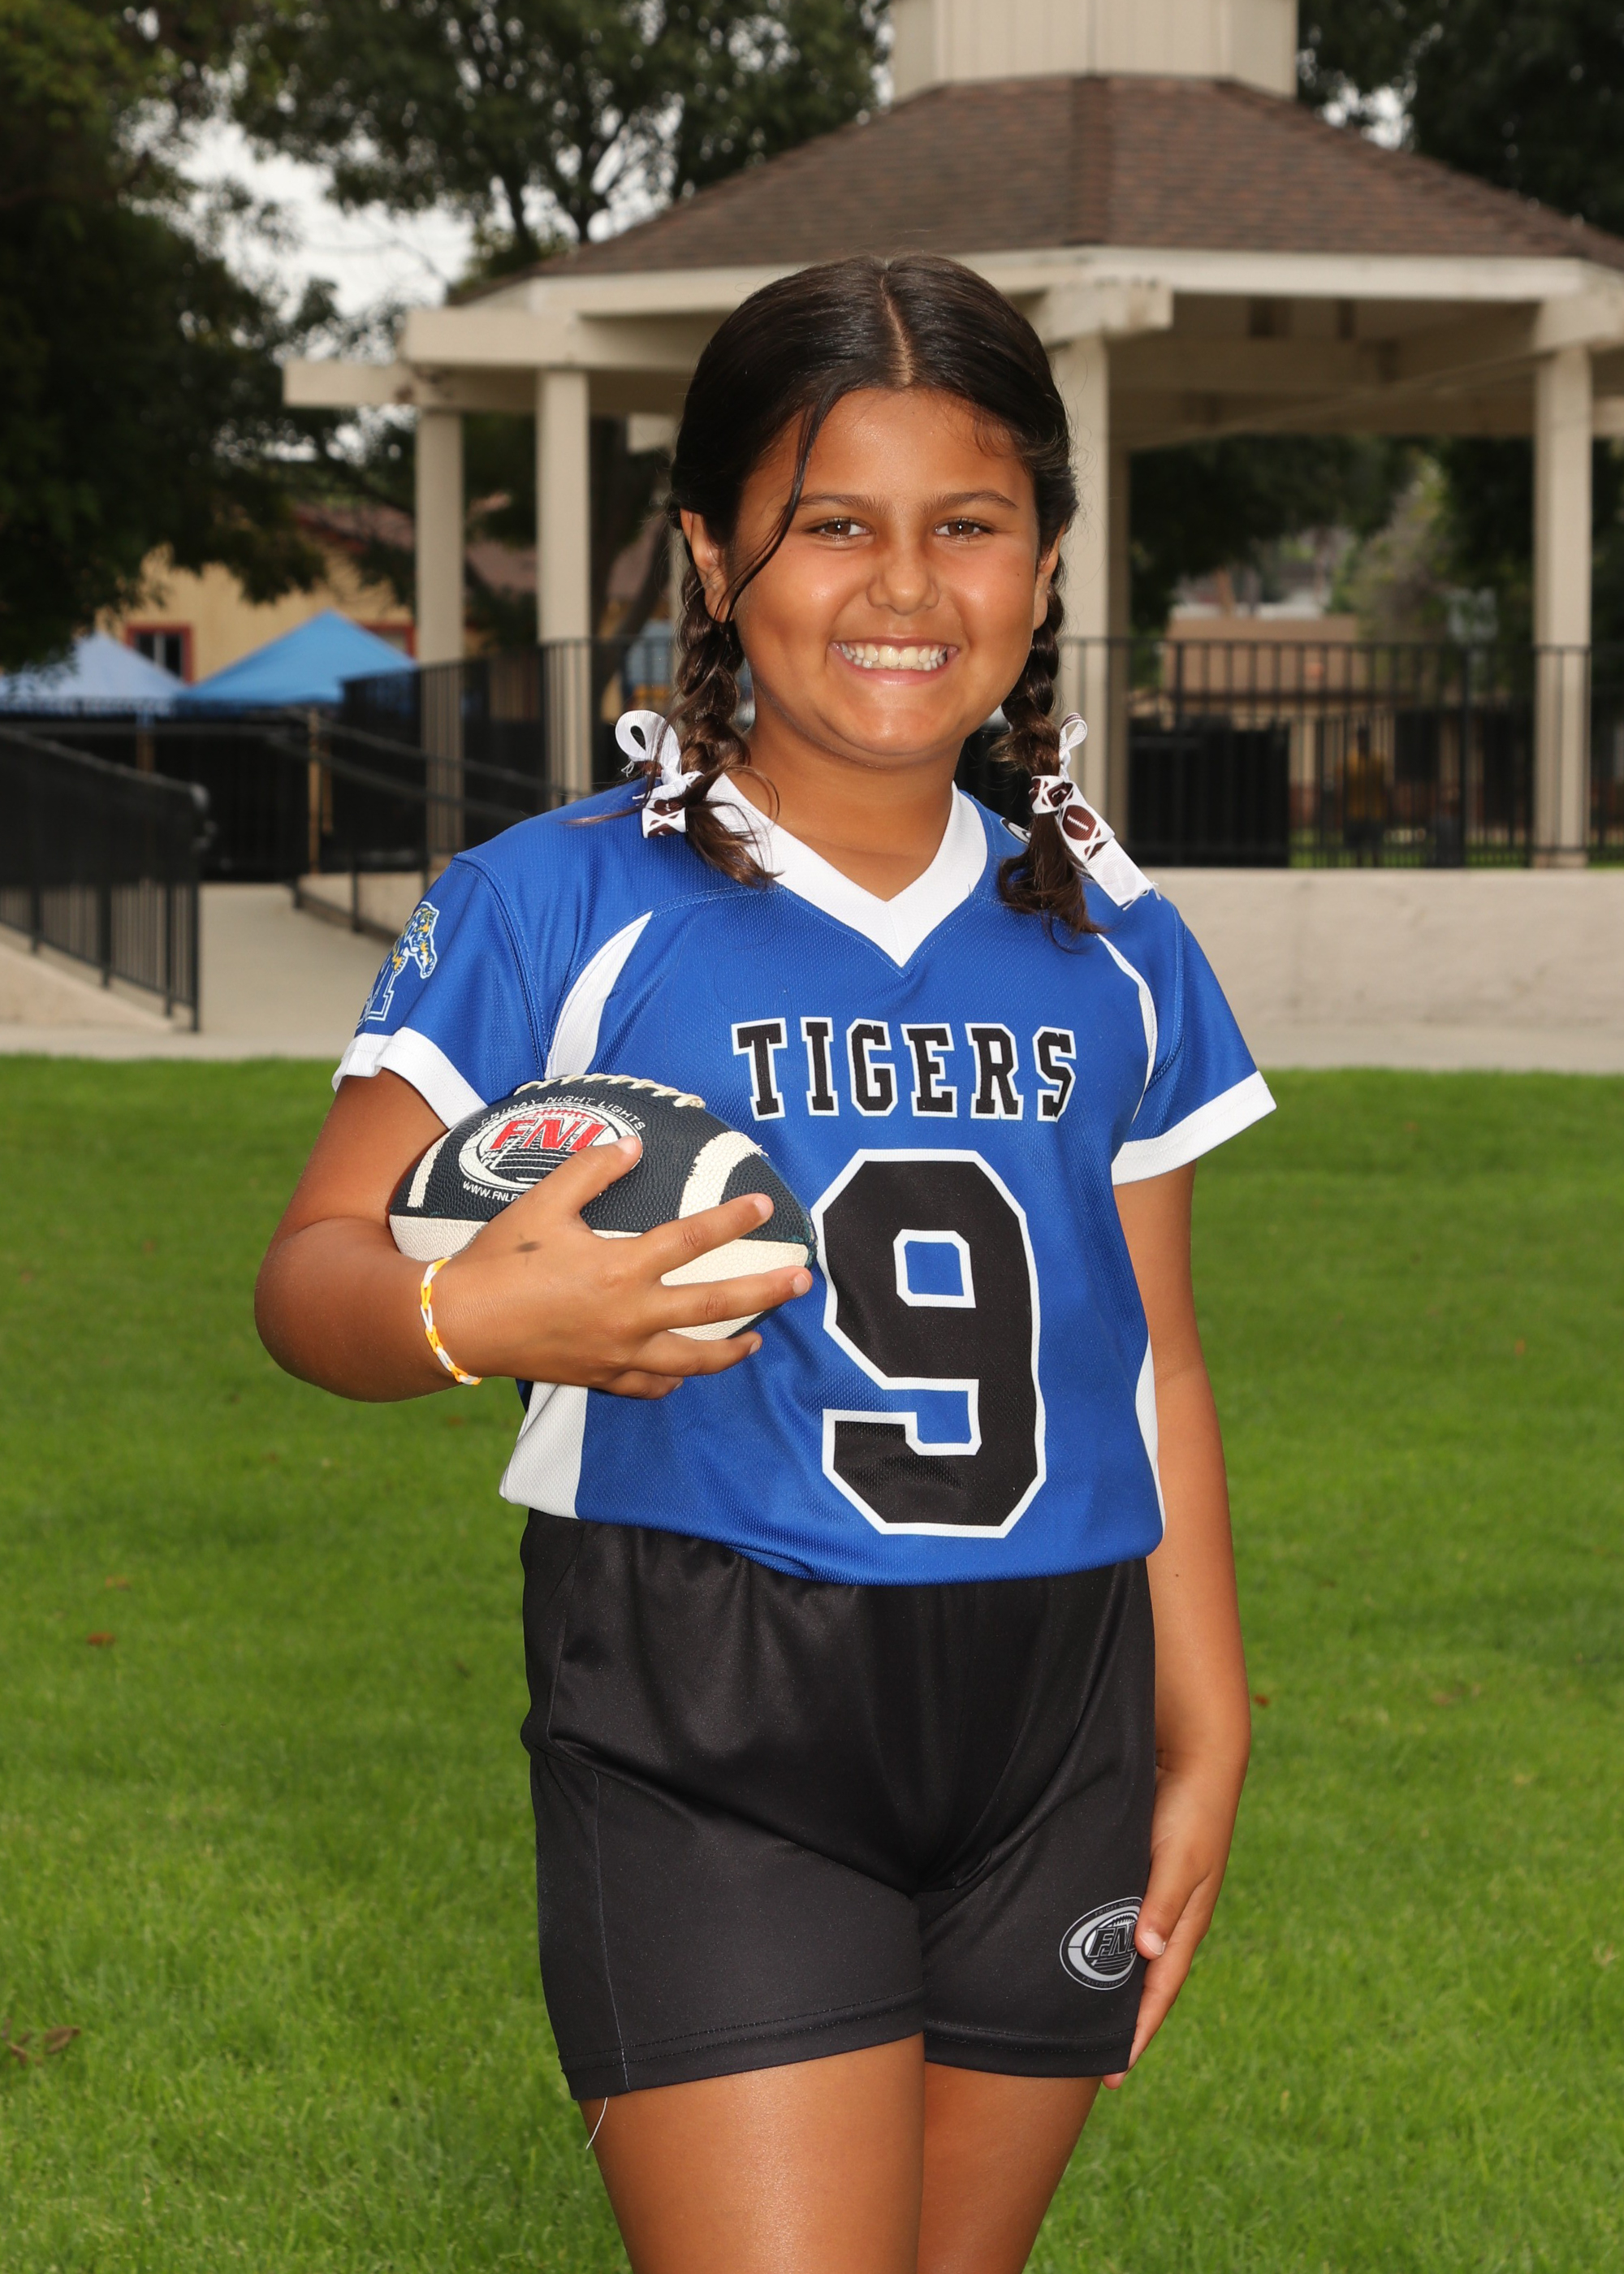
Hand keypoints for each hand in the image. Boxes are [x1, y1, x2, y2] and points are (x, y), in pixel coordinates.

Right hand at [430, 1134, 812, 1398]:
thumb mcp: (542, 1204)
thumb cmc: (499, 1260)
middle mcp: (629, 1315)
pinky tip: (690, 1369)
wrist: (458, 1325)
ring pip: (694, 1358)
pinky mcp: (601, 1378)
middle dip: (765, 1290)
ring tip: (762, 1338)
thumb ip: (591, 1171)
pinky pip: (653, 1386)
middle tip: (802, 1280)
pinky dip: (678, 1379)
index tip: (765, 1207)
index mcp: (619, 1267)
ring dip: (734, 1350)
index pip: (692, 1239)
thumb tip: (634, 1146)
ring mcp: (619, 1354)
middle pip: (715, 1305)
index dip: (732, 1219)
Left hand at [1101, 1757, 1242, 2088]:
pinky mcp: (1135, 1874)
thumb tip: (1148, 1955)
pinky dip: (1101, 1949)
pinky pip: (1116, 1924)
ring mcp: (1153, 1897)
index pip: (1158, 1991)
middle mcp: (1168, 1918)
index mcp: (1184, 1923)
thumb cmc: (1190, 1809)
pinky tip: (1075, 1955)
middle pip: (1143, 1984)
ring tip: (1079, 2020)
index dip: (1137, 2032)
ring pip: (1127, 1957)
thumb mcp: (1179, 1858)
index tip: (1113, 2072)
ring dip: (1108, 1988)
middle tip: (1090, 2063)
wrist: (1194, 1757)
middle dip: (1122, 2023)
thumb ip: (1162, 1903)